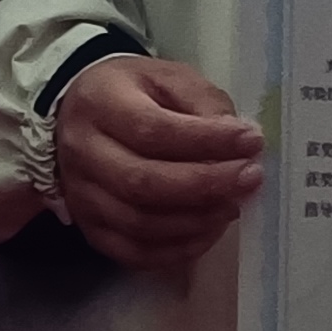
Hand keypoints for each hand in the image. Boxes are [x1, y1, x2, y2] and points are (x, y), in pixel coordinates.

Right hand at [51, 55, 260, 271]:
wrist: (82, 115)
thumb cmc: (133, 92)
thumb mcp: (167, 77)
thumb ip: (202, 102)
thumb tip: (238, 141)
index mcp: (100, 103)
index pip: (153, 130)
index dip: (206, 141)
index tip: (250, 141)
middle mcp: (82, 152)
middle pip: (143, 182)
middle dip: (206, 185)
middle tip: (250, 178)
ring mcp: (81, 196)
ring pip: (140, 223)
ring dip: (196, 220)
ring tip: (232, 204)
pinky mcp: (90, 229)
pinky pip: (135, 253)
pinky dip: (178, 249)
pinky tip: (208, 231)